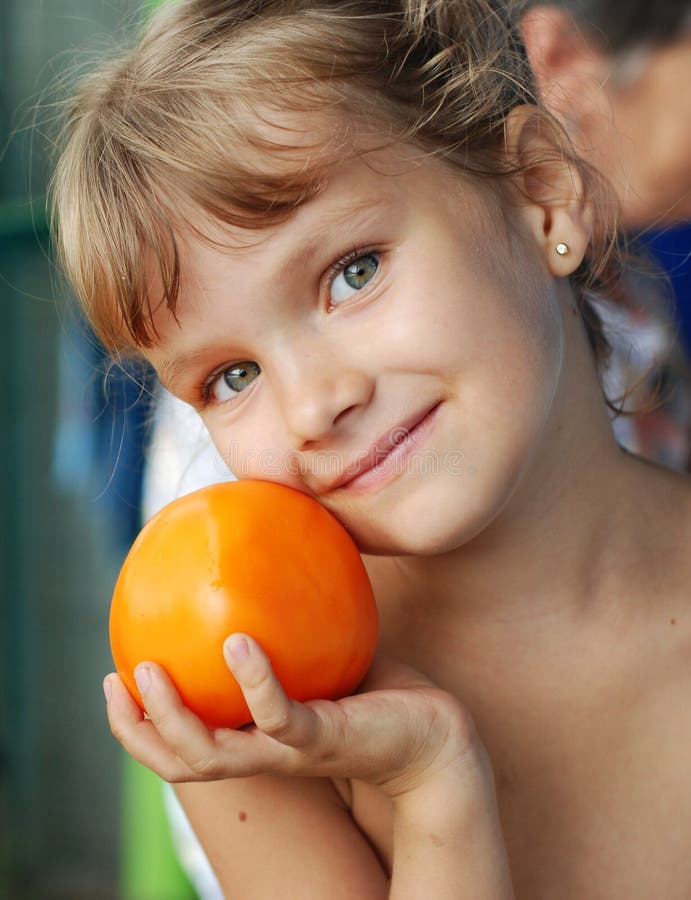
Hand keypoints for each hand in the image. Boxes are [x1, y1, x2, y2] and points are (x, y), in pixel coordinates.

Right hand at [103, 633, 481, 797]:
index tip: (116, 676)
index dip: (142, 723)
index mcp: (256, 737)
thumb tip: (270, 559)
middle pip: (181, 762)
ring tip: (148, 672)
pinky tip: (238, 641)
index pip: (184, 742)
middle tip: (114, 680)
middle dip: (138, 731)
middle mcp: (264, 753)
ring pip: (214, 754)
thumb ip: (294, 623)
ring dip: (174, 719)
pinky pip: (280, 716)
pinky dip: (256, 682)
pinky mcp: (325, 740)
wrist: (437, 735)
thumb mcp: (326, 654)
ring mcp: (291, 752)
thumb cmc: (379, 692)